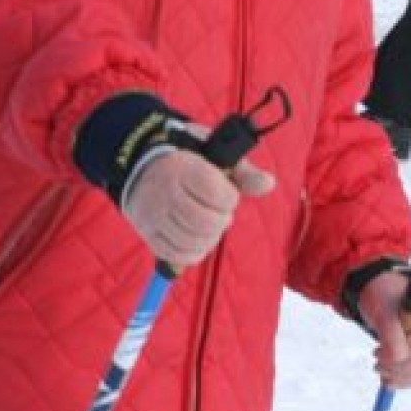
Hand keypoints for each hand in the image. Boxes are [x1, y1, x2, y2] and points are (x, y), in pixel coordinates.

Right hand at [120, 145, 274, 271]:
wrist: (142, 165)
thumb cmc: (187, 161)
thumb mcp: (215, 156)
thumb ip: (244, 172)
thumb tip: (268, 183)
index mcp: (183, 167)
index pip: (219, 195)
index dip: (230, 198)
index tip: (226, 194)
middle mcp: (165, 191)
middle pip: (206, 223)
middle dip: (221, 221)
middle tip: (219, 214)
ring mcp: (154, 215)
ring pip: (192, 242)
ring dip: (209, 238)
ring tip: (208, 226)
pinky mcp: (148, 233)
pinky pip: (177, 255)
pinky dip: (194, 253)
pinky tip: (197, 240)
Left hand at [356, 268, 410, 388]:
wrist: (377, 289)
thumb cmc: (379, 295)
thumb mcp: (382, 312)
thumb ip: (391, 336)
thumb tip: (398, 360)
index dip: (405, 354)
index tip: (378, 356)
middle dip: (402, 368)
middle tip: (377, 367)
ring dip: (403, 375)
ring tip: (380, 372)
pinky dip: (406, 377)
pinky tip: (389, 380)